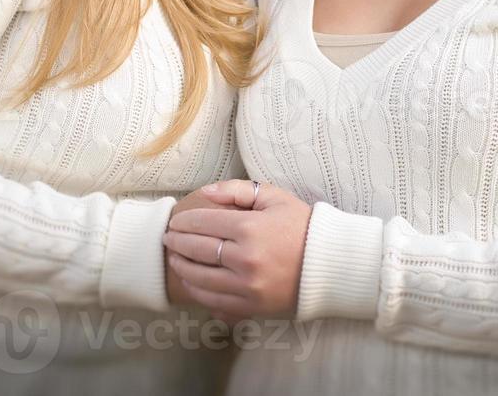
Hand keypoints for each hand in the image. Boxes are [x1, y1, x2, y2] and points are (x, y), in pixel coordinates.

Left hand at [162, 180, 311, 320]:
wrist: (329, 264)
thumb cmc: (301, 226)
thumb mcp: (274, 198)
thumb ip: (237, 190)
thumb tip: (205, 192)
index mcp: (250, 228)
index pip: (202, 223)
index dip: (184, 221)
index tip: (176, 221)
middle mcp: (245, 259)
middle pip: (196, 250)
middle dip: (177, 242)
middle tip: (169, 238)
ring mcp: (246, 286)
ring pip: (199, 278)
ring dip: (182, 267)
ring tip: (175, 259)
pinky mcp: (250, 307)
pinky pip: (213, 301)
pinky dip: (197, 291)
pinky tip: (192, 281)